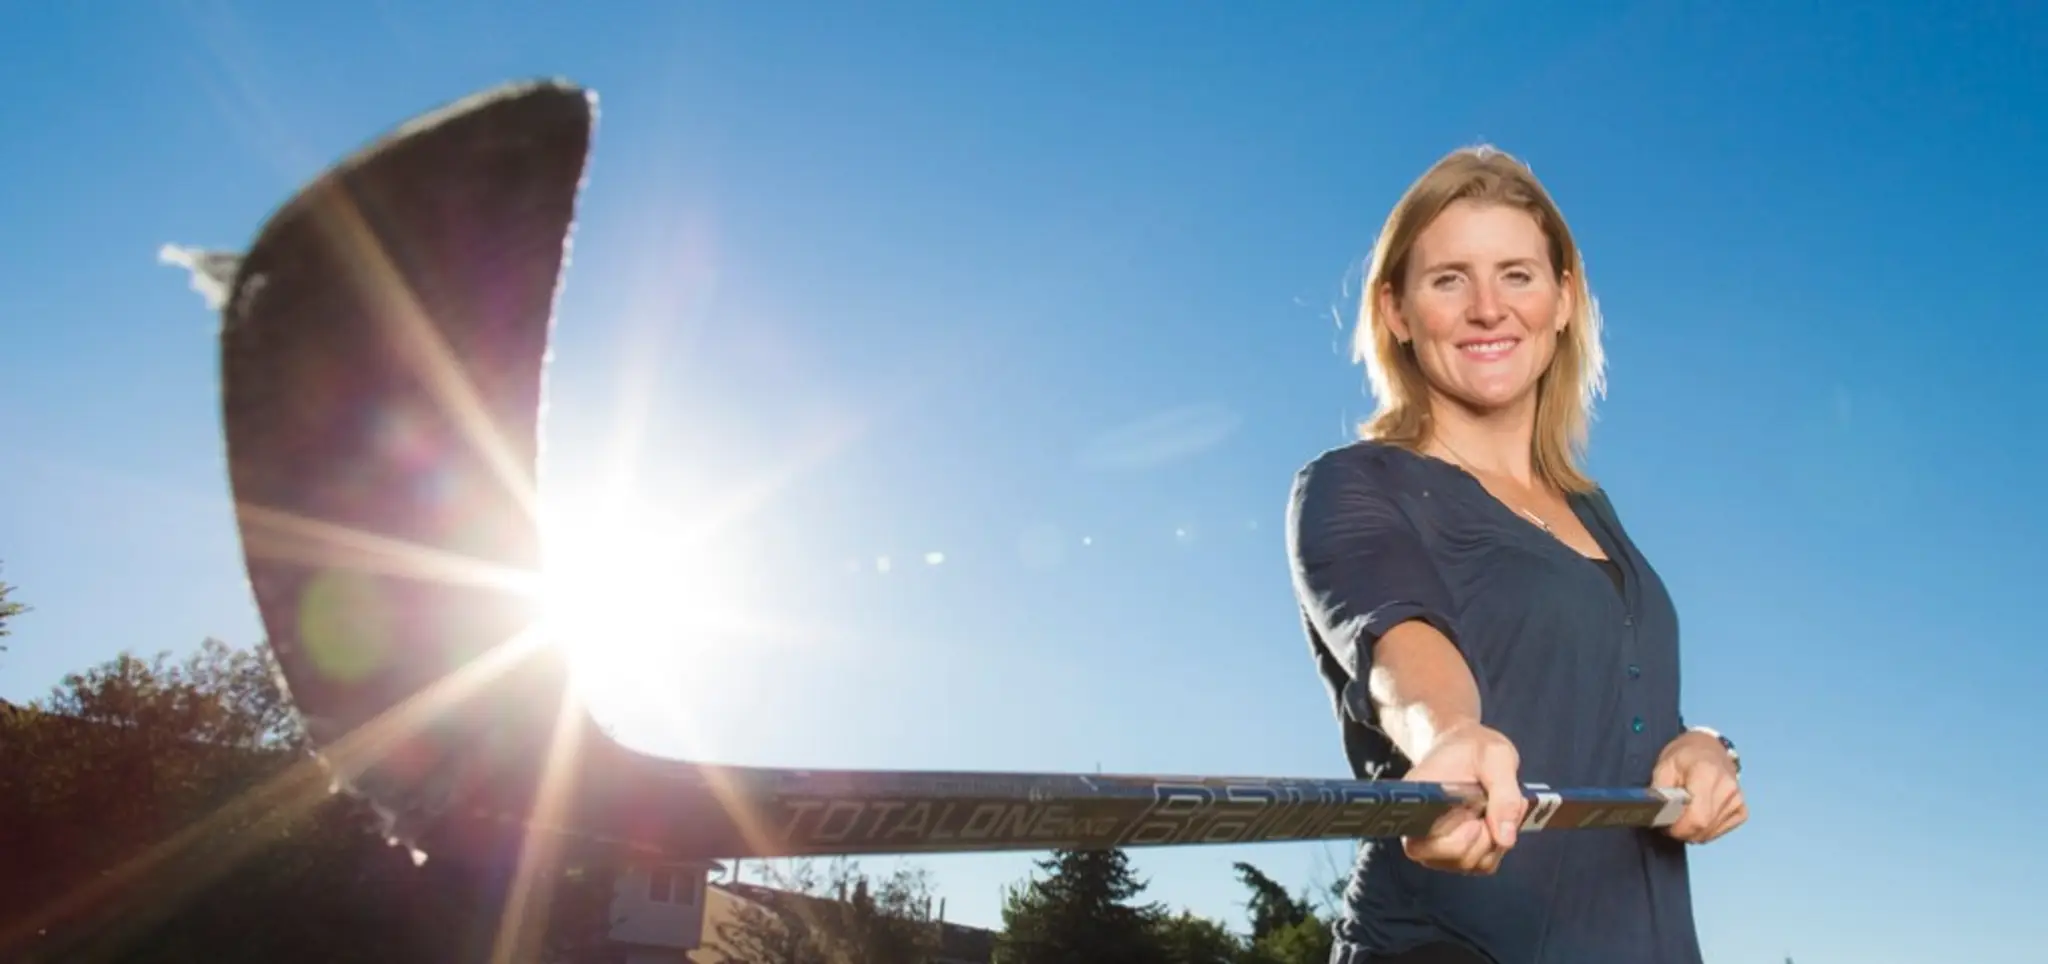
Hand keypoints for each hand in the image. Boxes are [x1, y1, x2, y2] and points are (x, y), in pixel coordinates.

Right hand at [1401, 720, 1526, 874]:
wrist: (1470, 749)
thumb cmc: (1475, 749)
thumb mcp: (1497, 758)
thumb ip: (1504, 795)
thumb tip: (1506, 839)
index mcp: (1415, 800)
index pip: (1419, 844)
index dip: (1453, 841)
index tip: (1474, 818)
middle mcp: (1418, 828)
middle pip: (1449, 859)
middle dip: (1482, 837)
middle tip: (1489, 804)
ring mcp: (1437, 845)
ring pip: (1469, 864)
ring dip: (1493, 839)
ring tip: (1494, 806)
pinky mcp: (1457, 853)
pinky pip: (1482, 865)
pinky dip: (1498, 845)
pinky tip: (1495, 819)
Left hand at [1651, 729, 1746, 843]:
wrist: (1709, 748)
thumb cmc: (1684, 756)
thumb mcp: (1664, 766)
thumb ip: (1660, 792)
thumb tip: (1658, 815)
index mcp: (1707, 774)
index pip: (1696, 817)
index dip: (1678, 828)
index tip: (1665, 824)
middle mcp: (1727, 788)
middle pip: (1703, 827)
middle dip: (1683, 831)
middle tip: (1670, 822)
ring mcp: (1737, 800)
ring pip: (1711, 832)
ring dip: (1693, 832)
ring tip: (1683, 817)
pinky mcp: (1742, 809)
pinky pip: (1721, 831)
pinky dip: (1706, 830)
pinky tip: (1698, 817)